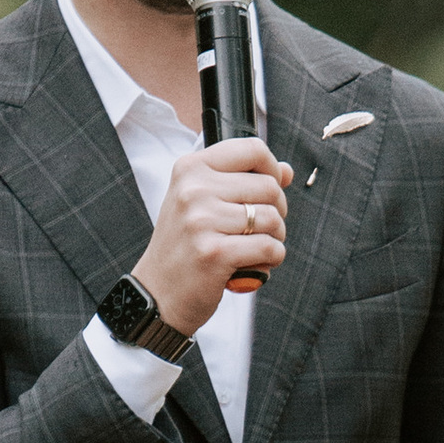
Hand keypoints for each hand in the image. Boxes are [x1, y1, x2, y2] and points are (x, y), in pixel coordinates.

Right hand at [135, 138, 291, 332]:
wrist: (157, 293)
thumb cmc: (185, 246)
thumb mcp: (202, 203)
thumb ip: (242, 181)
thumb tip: (286, 170)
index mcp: (190, 169)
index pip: (252, 149)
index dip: (272, 169)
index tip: (269, 190)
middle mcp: (193, 190)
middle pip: (269, 186)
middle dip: (278, 210)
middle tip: (263, 229)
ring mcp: (201, 221)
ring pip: (272, 218)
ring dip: (276, 238)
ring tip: (255, 249)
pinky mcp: (215, 253)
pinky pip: (269, 248)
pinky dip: (272, 259)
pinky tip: (255, 265)